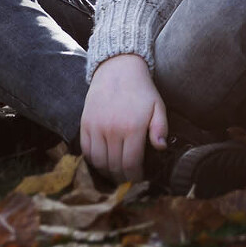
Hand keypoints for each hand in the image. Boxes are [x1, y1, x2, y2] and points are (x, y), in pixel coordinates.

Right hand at [80, 53, 167, 181]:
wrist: (118, 69)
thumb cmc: (141, 90)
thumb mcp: (158, 106)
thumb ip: (160, 128)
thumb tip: (160, 148)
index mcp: (132, 127)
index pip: (131, 162)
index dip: (135, 175)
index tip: (139, 177)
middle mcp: (112, 130)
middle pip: (114, 165)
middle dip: (122, 176)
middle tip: (128, 177)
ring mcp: (96, 127)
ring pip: (98, 161)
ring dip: (107, 171)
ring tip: (116, 171)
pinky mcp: (85, 124)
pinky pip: (86, 150)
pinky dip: (93, 160)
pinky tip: (102, 161)